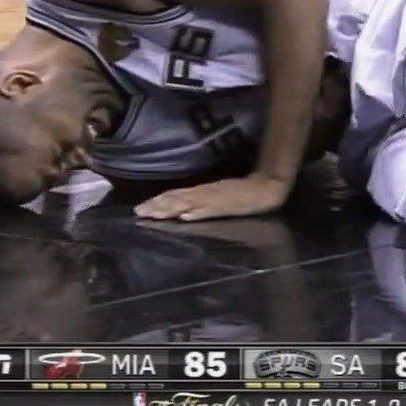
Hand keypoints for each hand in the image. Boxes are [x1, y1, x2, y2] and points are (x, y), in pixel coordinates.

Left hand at [133, 175, 289, 221]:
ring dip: (169, 209)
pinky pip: (209, 210)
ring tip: (152, 215)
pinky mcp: (226, 207)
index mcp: (202, 192)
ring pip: (187, 205)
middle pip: (176, 200)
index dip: (157, 202)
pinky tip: (184, 217)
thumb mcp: (218, 195)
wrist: (267, 187)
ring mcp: (215, 201)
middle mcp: (205, 194)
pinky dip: (196, 213)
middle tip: (138, 212)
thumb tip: (180, 214)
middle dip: (157, 206)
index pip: (175, 197)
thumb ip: (201, 204)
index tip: (140, 209)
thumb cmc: (243, 193)